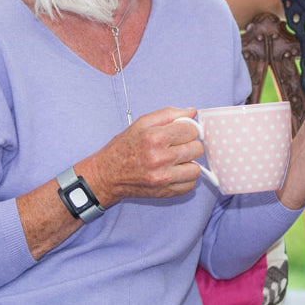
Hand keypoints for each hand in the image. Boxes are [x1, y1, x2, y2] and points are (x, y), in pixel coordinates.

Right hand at [77, 107, 204, 205]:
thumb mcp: (142, 123)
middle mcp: (160, 159)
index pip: (191, 130)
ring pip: (196, 169)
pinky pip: (190, 185)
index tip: (180, 132)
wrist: (108, 174)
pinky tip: (172, 173)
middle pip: (197, 149)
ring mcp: (163, 178)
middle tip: (176, 146)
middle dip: (189, 145)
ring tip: (175, 161)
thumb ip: (169, 114)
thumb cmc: (124, 147)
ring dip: (188, 164)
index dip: (187, 129)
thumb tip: (192, 112)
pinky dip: (184, 179)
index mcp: (155, 138)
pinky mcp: (164, 192)